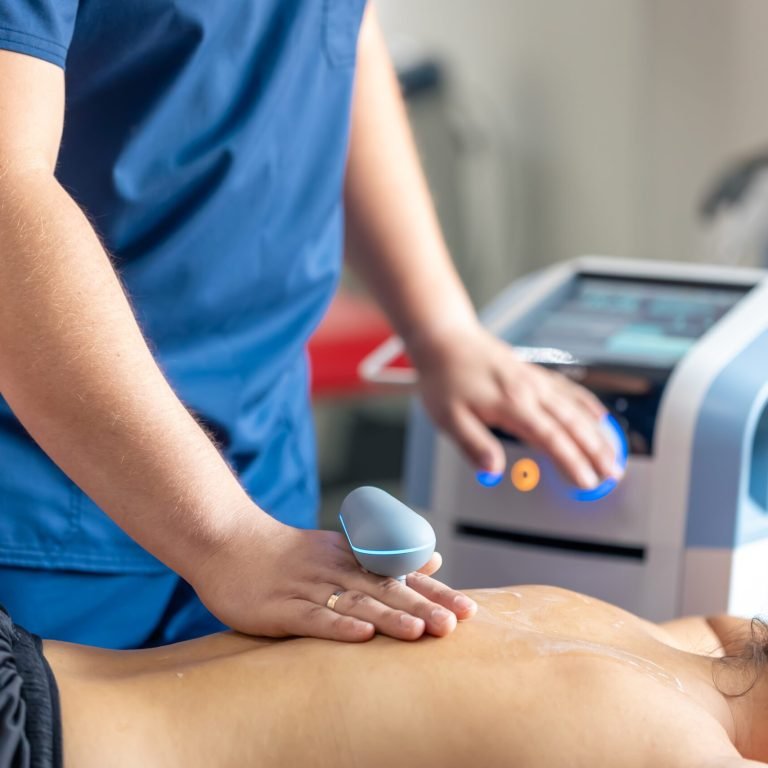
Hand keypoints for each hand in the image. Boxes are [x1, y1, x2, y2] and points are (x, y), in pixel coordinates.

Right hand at [191, 508, 476, 641]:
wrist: (228, 542)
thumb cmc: (286, 555)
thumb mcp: (338, 550)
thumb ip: (383, 559)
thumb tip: (434, 560)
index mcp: (350, 557)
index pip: (400, 575)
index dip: (434, 592)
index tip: (467, 609)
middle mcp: (334, 570)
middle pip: (384, 589)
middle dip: (421, 607)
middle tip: (453, 624)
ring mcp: (306, 588)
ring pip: (353, 602)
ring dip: (388, 617)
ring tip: (419, 632)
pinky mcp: (279, 607)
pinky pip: (311, 617)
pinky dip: (337, 624)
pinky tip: (361, 634)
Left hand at [409, 320, 619, 487]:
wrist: (445, 339)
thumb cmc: (444, 379)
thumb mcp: (449, 418)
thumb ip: (474, 445)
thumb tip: (494, 471)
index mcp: (510, 405)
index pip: (550, 438)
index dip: (572, 462)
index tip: (588, 482)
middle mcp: (529, 391)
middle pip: (572, 424)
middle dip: (596, 451)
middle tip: (613, 474)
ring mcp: (534, 380)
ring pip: (575, 408)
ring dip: (597, 432)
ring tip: (613, 453)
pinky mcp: (533, 373)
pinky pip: (568, 389)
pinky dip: (587, 403)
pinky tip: (599, 416)